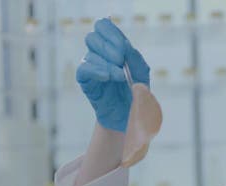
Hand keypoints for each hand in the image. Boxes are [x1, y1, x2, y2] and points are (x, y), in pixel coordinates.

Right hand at [76, 18, 149, 132]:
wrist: (130, 117)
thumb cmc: (136, 94)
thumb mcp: (142, 75)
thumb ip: (135, 58)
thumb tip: (125, 45)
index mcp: (113, 47)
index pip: (104, 27)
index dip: (111, 32)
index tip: (123, 46)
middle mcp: (100, 55)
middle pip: (93, 36)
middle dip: (109, 47)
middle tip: (121, 61)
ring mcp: (92, 67)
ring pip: (90, 53)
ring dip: (107, 62)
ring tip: (119, 76)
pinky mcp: (86, 82)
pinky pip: (84, 69)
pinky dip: (96, 71)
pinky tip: (108, 77)